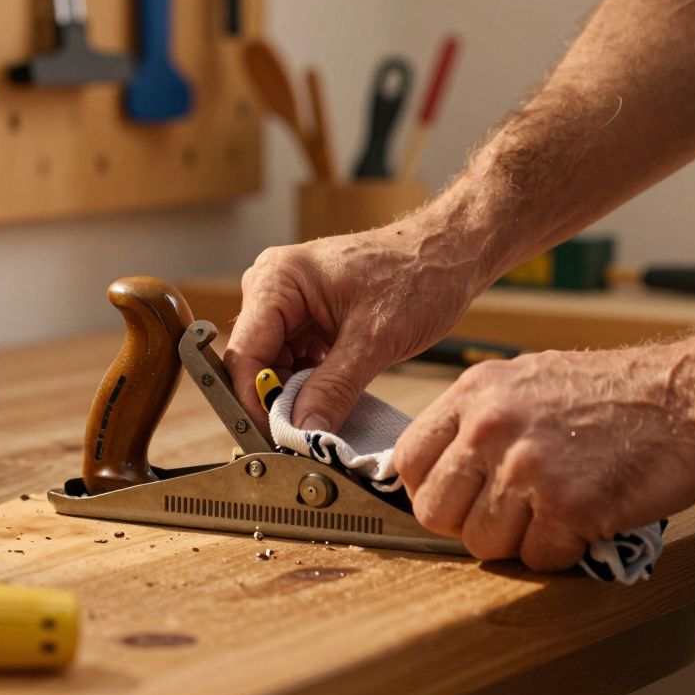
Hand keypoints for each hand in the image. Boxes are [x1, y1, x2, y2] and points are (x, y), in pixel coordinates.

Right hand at [225, 216, 488, 431]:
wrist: (449, 255)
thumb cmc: (418, 276)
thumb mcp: (375, 340)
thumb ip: (333, 389)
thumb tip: (303, 432)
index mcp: (277, 280)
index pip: (245, 353)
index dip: (255, 400)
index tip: (274, 438)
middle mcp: (273, 287)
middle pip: (255, 362)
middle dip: (276, 402)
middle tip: (302, 438)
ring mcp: (288, 303)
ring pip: (274, 367)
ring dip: (295, 396)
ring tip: (324, 417)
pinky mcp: (306, 318)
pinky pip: (294, 362)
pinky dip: (310, 386)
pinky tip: (331, 400)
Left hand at [393, 342, 694, 570]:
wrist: (694, 395)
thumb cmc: (618, 392)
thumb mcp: (527, 381)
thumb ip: (479, 420)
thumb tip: (441, 467)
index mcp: (474, 393)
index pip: (407, 462)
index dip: (431, 490)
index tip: (459, 498)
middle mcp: (490, 426)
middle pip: (434, 511)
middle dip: (469, 523)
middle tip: (512, 513)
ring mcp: (527, 466)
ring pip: (482, 542)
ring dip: (519, 541)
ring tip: (556, 511)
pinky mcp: (568, 504)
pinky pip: (536, 558)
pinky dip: (561, 551)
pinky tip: (586, 519)